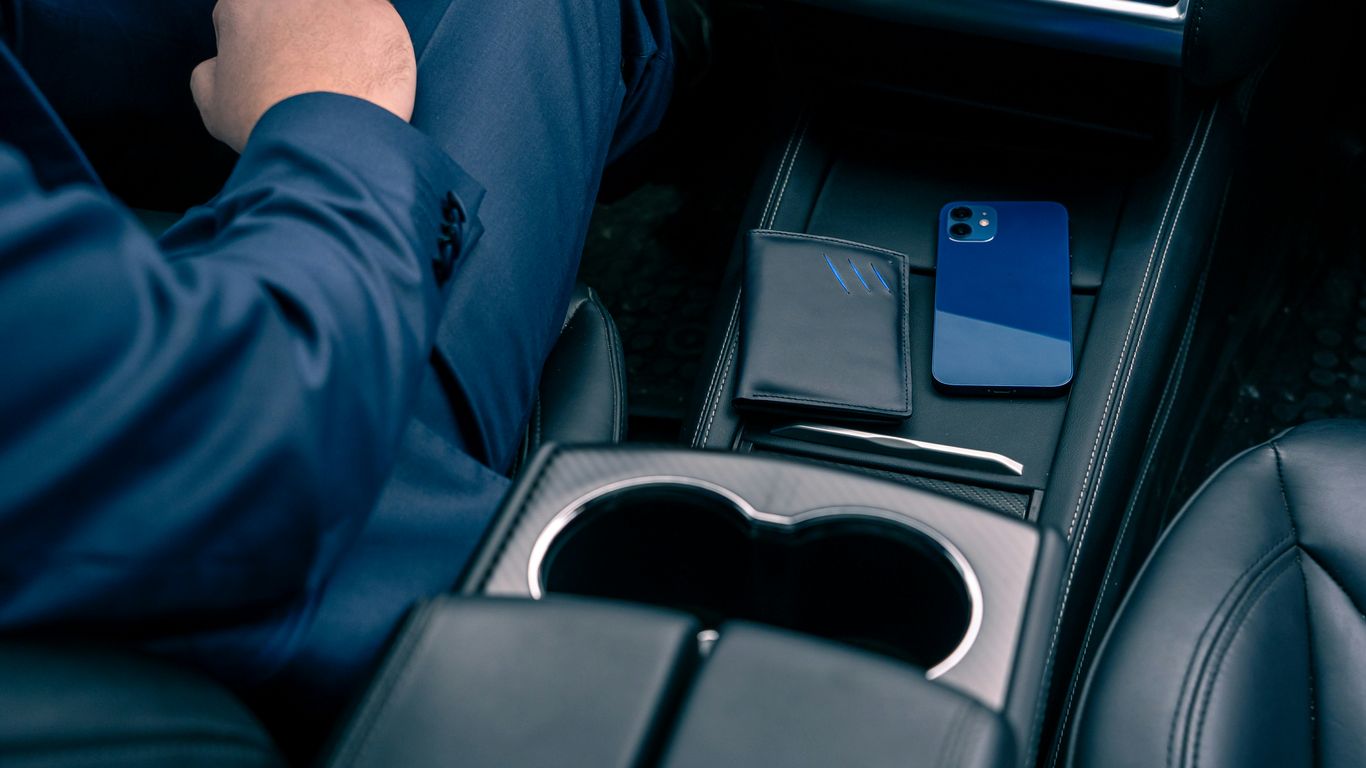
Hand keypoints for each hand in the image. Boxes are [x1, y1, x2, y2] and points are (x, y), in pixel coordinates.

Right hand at [191, 0, 416, 152]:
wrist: (324, 135)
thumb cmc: (266, 120)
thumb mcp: (214, 103)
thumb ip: (212, 72)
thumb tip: (220, 66)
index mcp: (244, 2)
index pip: (247, 14)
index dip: (258, 46)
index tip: (272, 74)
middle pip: (298, 12)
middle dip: (303, 37)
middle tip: (312, 76)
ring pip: (340, 15)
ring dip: (341, 38)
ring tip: (343, 81)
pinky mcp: (381, 14)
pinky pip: (380, 27)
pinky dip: (378, 50)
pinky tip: (371, 81)